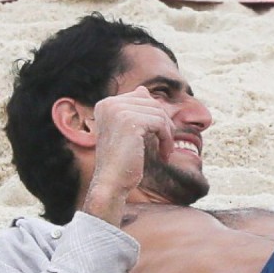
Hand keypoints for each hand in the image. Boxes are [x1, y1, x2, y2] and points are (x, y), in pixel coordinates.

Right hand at [83, 89, 174, 222]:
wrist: (111, 183)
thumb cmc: (121, 161)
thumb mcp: (126, 131)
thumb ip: (134, 110)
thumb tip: (142, 89)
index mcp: (105, 104)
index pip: (141, 97)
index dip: (155, 116)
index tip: (157, 136)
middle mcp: (109, 104)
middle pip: (152, 103)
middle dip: (164, 124)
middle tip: (165, 144)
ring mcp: (118, 111)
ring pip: (159, 113)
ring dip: (167, 134)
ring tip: (165, 151)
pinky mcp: (130, 121)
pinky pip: (161, 123)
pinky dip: (167, 139)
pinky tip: (164, 154)